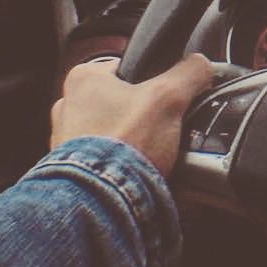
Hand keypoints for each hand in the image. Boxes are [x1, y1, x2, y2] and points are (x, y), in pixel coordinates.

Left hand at [50, 54, 213, 174]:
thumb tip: (201, 65)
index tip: (168, 96)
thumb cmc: (124, 143)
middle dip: (143, 115)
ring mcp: (65, 140)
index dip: (153, 81)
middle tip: (164, 128)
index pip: (126, 67)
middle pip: (121, 102)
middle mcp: (67, 106)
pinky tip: (136, 171)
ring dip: (131, 142)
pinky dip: (119, 165)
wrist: (100, 201)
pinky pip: (102, 161)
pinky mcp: (68, 169)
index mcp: (83, 79)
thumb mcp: (168, 97)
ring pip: (112, 132)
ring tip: (152, 154)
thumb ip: (189, 73)